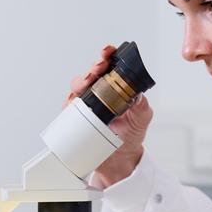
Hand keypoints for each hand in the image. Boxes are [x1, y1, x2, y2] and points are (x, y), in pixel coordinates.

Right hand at [67, 45, 153, 187]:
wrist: (119, 159)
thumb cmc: (131, 135)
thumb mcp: (141, 120)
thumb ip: (142, 108)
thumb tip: (139, 97)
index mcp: (117, 87)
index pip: (111, 66)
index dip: (108, 56)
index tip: (107, 53)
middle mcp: (100, 92)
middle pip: (92, 73)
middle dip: (94, 67)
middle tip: (98, 70)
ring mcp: (87, 104)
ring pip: (78, 86)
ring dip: (80, 82)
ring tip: (87, 84)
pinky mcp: (77, 117)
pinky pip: (69, 106)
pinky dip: (69, 103)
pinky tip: (74, 103)